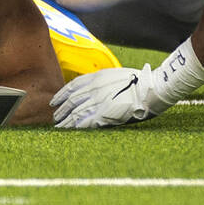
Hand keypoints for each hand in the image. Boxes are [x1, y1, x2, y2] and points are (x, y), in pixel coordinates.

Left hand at [51, 65, 170, 127]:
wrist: (149, 89)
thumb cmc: (137, 81)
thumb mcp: (114, 74)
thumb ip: (102, 80)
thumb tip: (93, 85)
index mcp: (97, 78)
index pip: (72, 86)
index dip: (61, 94)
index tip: (54, 101)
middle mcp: (94, 89)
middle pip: (71, 101)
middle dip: (61, 110)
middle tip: (55, 117)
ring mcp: (98, 102)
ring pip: (75, 112)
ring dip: (65, 120)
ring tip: (59, 126)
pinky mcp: (104, 114)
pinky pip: (86, 122)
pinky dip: (76, 126)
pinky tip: (70, 130)